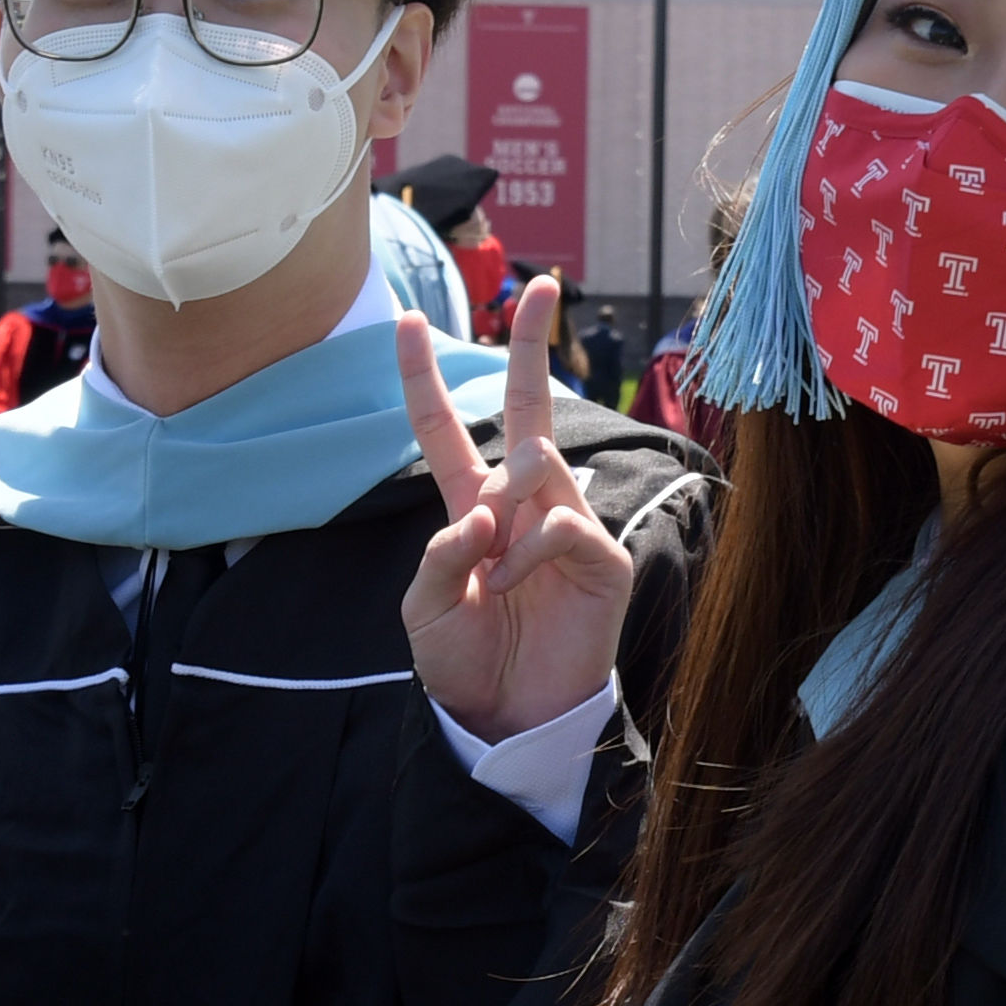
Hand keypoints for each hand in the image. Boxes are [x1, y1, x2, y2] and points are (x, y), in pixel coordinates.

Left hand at [399, 281, 631, 744]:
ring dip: (506, 500)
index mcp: (472, 511)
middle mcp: (521, 505)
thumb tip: (482, 510)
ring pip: (539, 464)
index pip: (444, 431)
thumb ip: (441, 558)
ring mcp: (565, 525)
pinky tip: (518, 580)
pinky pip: (562, 520)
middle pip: (528, 409)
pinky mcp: (601, 556)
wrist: (510, 720)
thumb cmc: (465, 664)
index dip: (423, 379)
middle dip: (534, 345)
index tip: (404, 322)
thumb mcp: (426, 611)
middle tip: (543, 285)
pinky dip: (530, 546)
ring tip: (496, 562)